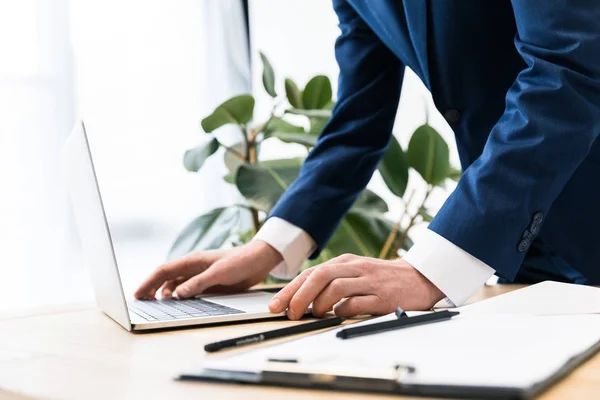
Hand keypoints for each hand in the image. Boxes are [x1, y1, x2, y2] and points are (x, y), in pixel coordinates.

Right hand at [134, 240, 281, 299]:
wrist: (259, 260)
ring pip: (176, 284)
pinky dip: (179, 296)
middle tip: (140, 300)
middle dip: (152, 287)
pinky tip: (177, 303)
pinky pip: (188, 289)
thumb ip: (199, 283)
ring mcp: (200, 274)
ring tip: (154, 303)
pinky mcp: (209, 282)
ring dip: (164, 292)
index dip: (149, 282)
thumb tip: (177, 294)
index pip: (164, 270)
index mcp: (193, 261)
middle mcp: (193, 267)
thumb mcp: (219, 273)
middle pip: (166, 277)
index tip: (138, 294)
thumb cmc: (240, 261)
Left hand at [268, 254, 444, 319]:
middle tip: (290, 313)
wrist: (420, 278)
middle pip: (320, 276)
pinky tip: (338, 316)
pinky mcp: (383, 297)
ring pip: (336, 287)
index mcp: (345, 262)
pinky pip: (358, 302)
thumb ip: (332, 283)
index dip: (290, 289)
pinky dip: (343, 310)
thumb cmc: (382, 279)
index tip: (276, 305)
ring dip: (319, 303)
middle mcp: (355, 268)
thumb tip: (302, 302)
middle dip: (299, 295)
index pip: (311, 273)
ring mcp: (369, 281)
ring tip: (313, 315)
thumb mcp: (355, 274)